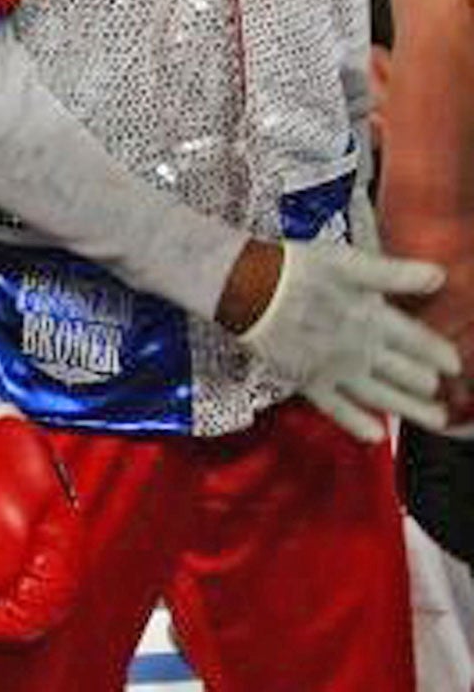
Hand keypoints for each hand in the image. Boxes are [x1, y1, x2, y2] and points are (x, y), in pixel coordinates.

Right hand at [236, 238, 461, 439]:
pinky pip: (338, 409)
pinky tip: (375, 436)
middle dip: (428, 384)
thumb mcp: (347, 262)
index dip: (440, 354)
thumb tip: (439, 276)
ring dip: (411, 410)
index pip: (419, 342)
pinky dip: (358, 424)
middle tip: (444, 394)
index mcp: (373, 319)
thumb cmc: (296, 269)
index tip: (455, 366)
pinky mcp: (307, 382)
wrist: (246, 288)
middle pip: (405, 374)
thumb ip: (394, 273)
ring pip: (382, 396)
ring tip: (434, 421)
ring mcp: (335, 371)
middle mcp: (361, 350)